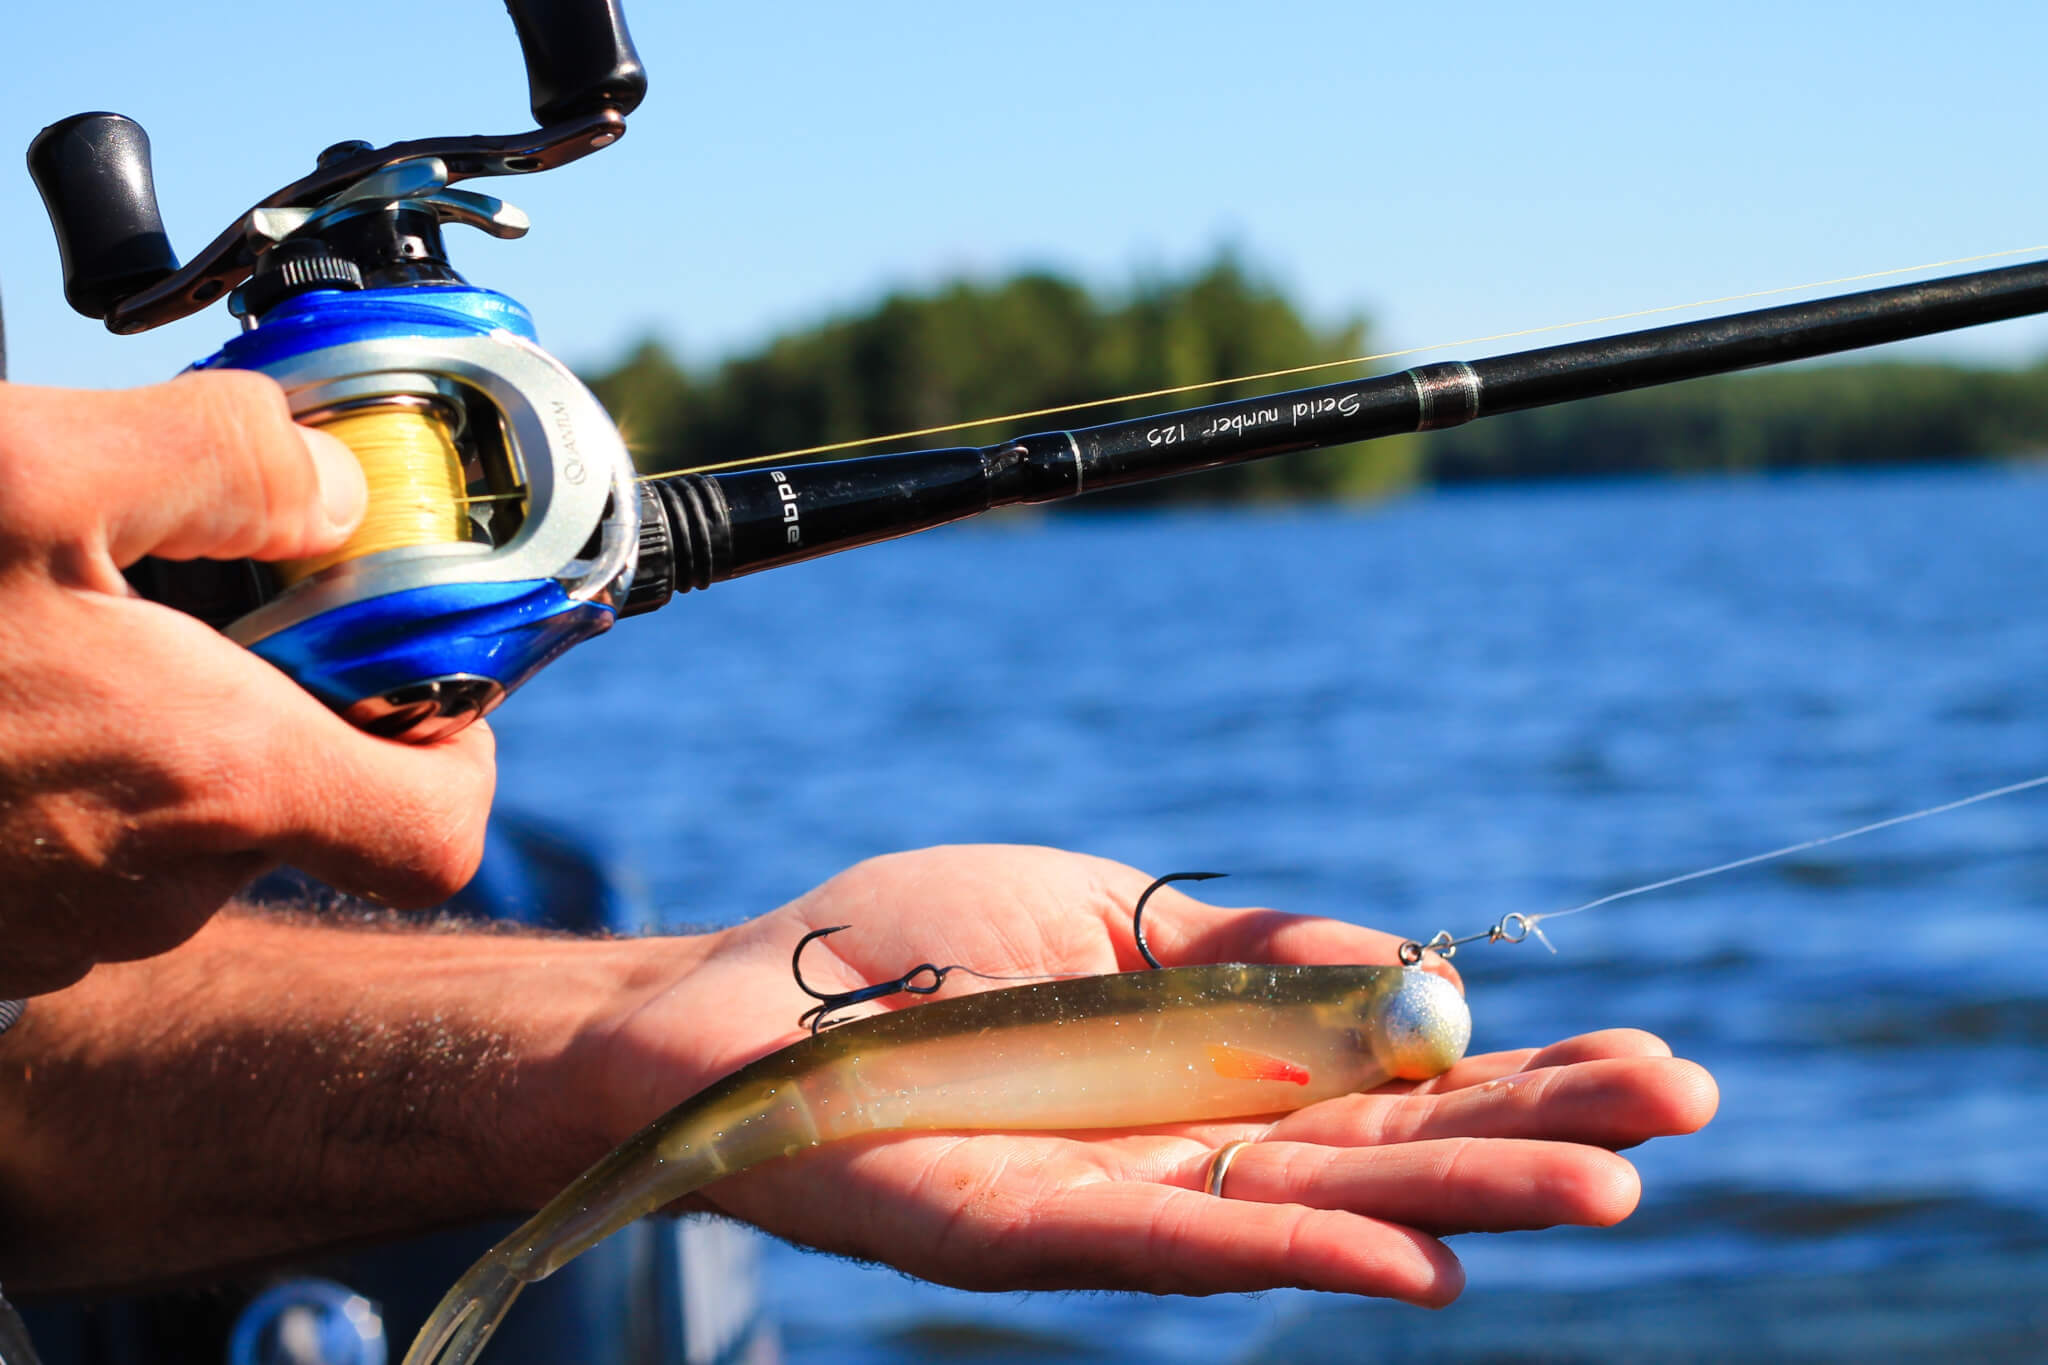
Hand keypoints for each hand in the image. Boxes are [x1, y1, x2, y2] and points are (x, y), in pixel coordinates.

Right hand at [0, 374, 494, 995]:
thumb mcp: (22, 469)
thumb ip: (220, 460)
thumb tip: (334, 482)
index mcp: (213, 782)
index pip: (437, 828)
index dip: (458, 742)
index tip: (410, 648)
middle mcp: (157, 885)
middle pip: (312, 799)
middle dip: (286, 685)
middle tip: (211, 579)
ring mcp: (62, 925)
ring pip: (193, 817)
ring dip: (170, 716)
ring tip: (73, 616)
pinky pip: (88, 843)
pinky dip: (81, 764)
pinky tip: (4, 681)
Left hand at [592, 845, 1717, 1306]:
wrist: (740, 993)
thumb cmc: (908, 944)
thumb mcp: (1111, 910)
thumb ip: (1251, 948)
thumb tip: (1404, 961)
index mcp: (1211, 1063)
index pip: (1393, 1079)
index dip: (1515, 1071)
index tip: (1646, 1057)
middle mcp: (1184, 1144)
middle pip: (1385, 1150)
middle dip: (1531, 1134)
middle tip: (1682, 1115)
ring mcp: (1116, 1202)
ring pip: (1315, 1207)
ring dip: (1460, 1203)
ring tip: (1604, 1191)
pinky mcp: (1028, 1238)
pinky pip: (1179, 1246)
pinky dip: (1299, 1245)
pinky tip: (1415, 1259)